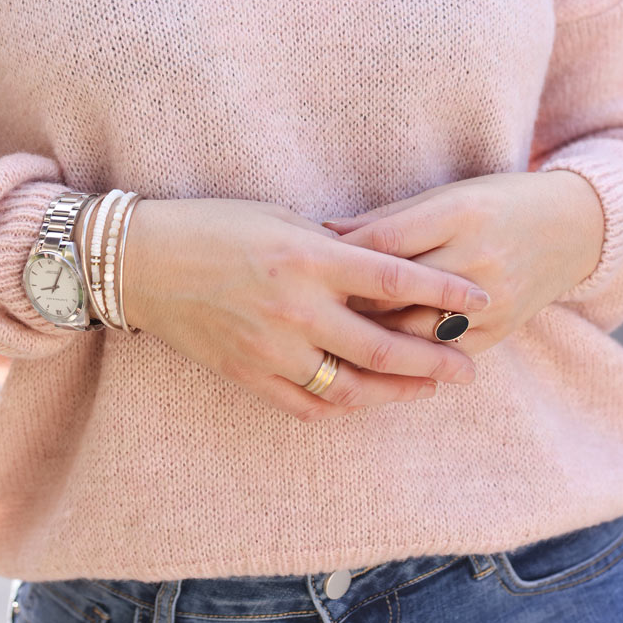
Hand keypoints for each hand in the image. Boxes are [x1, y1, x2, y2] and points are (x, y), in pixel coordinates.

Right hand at [122, 197, 489, 422]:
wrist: (142, 261)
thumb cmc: (212, 225)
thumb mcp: (280, 218)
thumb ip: (331, 246)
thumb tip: (377, 267)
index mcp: (309, 257)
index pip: (396, 278)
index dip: (444, 290)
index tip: (479, 298)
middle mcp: (297, 308)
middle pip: (385, 347)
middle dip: (436, 360)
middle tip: (468, 369)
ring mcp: (271, 348)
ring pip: (351, 387)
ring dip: (397, 393)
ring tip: (427, 390)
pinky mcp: (247, 374)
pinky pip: (306, 404)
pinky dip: (340, 405)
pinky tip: (363, 400)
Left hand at [323, 170, 604, 353]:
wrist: (570, 228)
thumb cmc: (493, 203)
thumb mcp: (443, 197)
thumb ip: (385, 219)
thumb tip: (324, 231)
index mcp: (459, 214)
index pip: (386, 243)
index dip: (341, 257)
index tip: (306, 265)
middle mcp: (477, 258)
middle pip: (396, 293)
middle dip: (348, 302)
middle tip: (308, 309)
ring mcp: (493, 300)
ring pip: (416, 332)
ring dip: (372, 337)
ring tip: (333, 336)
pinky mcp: (501, 330)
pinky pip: (443, 353)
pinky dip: (409, 357)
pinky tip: (377, 358)